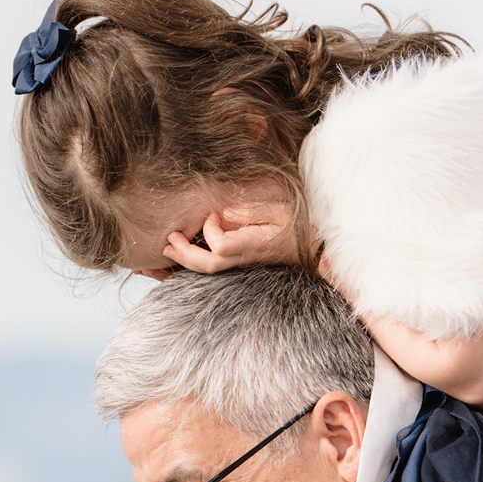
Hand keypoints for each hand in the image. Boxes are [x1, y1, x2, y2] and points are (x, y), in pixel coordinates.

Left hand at [161, 179, 299, 273]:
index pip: (220, 246)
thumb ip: (251, 211)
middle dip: (185, 253)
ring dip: (185, 261)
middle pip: (208, 265)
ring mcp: (241, 265)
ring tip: (168, 250)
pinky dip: (193, 264)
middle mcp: (244, 259)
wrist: (313, 250)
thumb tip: (225, 212)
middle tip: (169, 240)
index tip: (213, 215)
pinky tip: (181, 258)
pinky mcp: (240, 264)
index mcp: (253, 245)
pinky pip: (213, 268)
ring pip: (208, 270)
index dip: (210, 231)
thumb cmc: (299, 227)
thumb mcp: (280, 211)